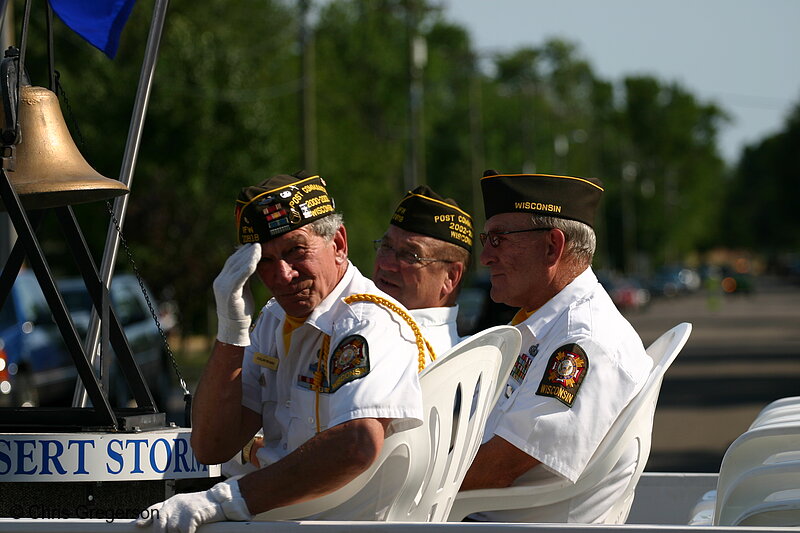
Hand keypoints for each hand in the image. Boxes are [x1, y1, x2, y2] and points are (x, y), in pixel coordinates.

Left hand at [136, 479, 250, 532]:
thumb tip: (147, 522)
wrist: (219, 500)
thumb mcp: (182, 504)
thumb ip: (166, 512)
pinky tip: (193, 531)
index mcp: (170, 503)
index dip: (145, 519)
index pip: (153, 511)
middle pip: (159, 528)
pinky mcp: (189, 519)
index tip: (138, 524)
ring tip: (186, 529)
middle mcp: (172, 507)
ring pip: (172, 532)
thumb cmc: (202, 505)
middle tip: (175, 531)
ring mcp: (180, 513)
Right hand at [213, 243, 260, 345]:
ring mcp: (223, 286)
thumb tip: (251, 264)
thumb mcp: (242, 289)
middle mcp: (220, 281)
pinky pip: (239, 277)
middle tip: (257, 242)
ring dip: (248, 256)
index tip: (253, 244)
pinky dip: (247, 267)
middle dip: (246, 251)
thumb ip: (244, 278)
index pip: (232, 261)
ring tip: (258, 247)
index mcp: (222, 280)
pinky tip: (255, 261)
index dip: (242, 252)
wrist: (233, 328)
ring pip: (237, 267)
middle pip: (234, 261)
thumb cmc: (240, 309)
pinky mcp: (229, 293)